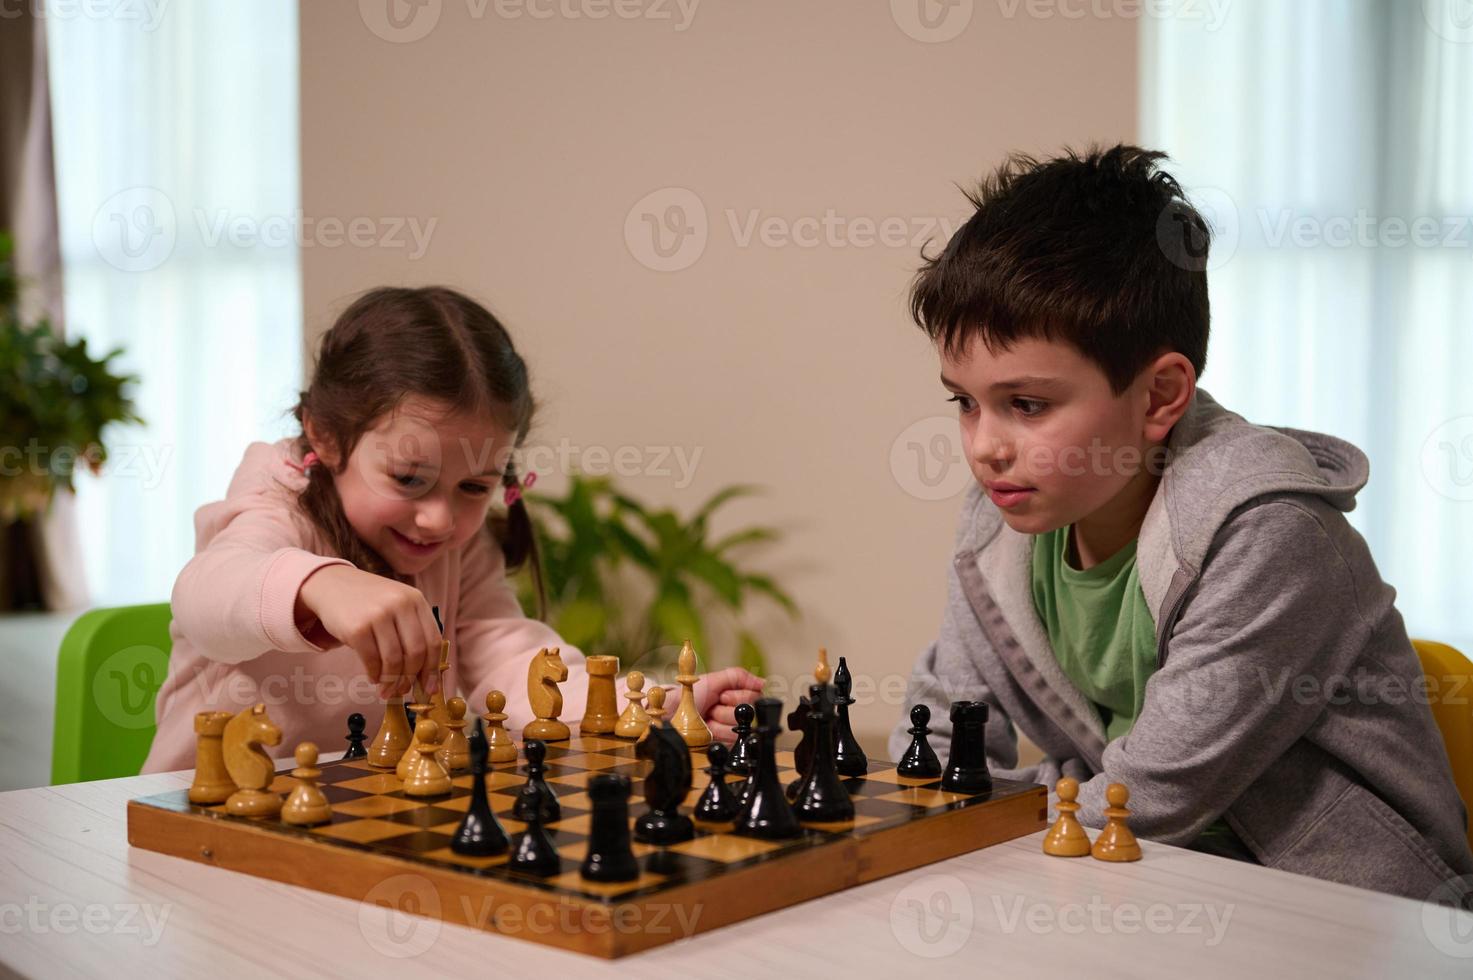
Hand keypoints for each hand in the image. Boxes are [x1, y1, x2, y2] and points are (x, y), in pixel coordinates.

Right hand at [296, 565, 441, 699]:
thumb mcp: (397, 606)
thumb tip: (426, 675)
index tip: (429, 688)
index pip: (432, 641)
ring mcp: (378, 615)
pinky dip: (375, 674)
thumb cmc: (369, 602)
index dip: (432, 669)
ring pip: (394, 660)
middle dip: (410, 678)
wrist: (332, 585)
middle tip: (403, 691)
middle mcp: (400, 605)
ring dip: (391, 681)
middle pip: (415, 653)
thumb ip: (413, 631)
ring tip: (387, 690)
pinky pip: (372, 660)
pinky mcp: (357, 628)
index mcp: (416, 600)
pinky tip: (374, 678)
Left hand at [690, 667, 763, 743]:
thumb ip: (739, 676)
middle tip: (713, 705)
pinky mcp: (728, 742)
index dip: (736, 695)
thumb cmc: (690, 696)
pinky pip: (733, 738)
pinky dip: (717, 732)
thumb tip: (763, 682)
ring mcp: (733, 727)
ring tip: (708, 717)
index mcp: (738, 693)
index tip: (721, 695)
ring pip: (741, 725)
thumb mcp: (713, 680)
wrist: (673, 714)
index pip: (756, 695)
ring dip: (719, 720)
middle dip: (726, 707)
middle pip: (749, 710)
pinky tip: (708, 728)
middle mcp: (738, 710)